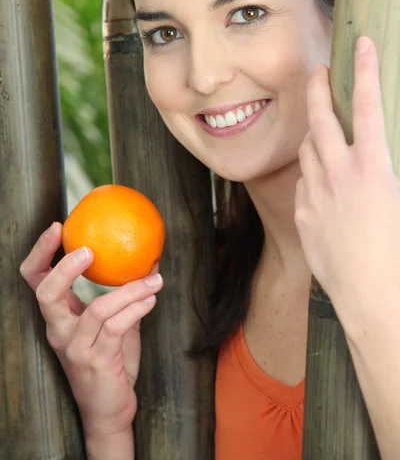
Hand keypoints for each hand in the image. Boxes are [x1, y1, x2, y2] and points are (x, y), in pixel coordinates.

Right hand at [20, 222, 162, 436]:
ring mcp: (75, 348)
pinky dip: (137, 308)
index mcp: (58, 318)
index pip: (35, 280)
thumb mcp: (112, 324)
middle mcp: (59, 331)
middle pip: (46, 292)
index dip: (40, 252)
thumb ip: (122, 296)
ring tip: (154, 279)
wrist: (109, 409)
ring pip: (97, 308)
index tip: (59, 227)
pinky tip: (152, 298)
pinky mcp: (96, 361)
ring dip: (130, 290)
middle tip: (91, 249)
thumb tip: (148, 261)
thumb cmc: (111, 361)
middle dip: (65, 267)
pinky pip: (117, 327)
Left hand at [294, 36, 399, 327]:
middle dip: (317, 88)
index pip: (366, 105)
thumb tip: (382, 156)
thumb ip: (391, 170)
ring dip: (314, 132)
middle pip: (319, 119)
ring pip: (307, 149)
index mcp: (373, 168)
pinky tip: (324, 182)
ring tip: (322, 125)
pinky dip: (313, 174)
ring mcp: (316, 195)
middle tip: (317, 70)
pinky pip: (304, 183)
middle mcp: (339, 175)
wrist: (374, 300)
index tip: (361, 44)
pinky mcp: (303, 215)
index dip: (364, 70)